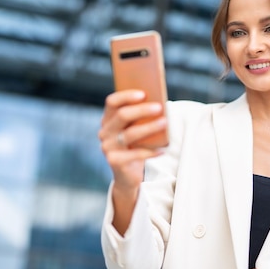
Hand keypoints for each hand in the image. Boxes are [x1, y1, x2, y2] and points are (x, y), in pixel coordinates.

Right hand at [97, 89, 167, 234]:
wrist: (128, 175)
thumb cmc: (135, 146)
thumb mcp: (136, 129)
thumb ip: (141, 117)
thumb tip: (158, 104)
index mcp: (108, 119)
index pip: (112, 102)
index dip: (126, 96)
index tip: (143, 94)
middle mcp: (104, 132)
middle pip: (122, 116)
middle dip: (142, 110)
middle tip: (159, 107)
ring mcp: (107, 147)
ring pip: (130, 134)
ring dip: (149, 127)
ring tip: (165, 123)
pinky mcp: (114, 161)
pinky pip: (135, 154)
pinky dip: (151, 151)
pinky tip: (163, 149)